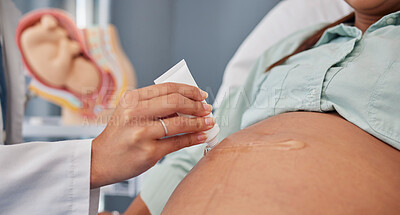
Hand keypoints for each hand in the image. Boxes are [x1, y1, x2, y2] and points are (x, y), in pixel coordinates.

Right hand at [90, 83, 214, 187]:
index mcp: (131, 99)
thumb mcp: (129, 112)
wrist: (99, 161)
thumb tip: (187, 103)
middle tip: (207, 109)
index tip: (201, 95)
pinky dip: (194, 138)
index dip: (189, 90)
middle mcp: (135, 113)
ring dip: (199, 122)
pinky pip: (178, 143)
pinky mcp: (149, 152)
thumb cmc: (119, 135)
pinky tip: (202, 136)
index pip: (167, 88)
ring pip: (179, 123)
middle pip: (175, 102)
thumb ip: (153, 105)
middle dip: (197, 105)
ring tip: (209, 122)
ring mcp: (142, 133)